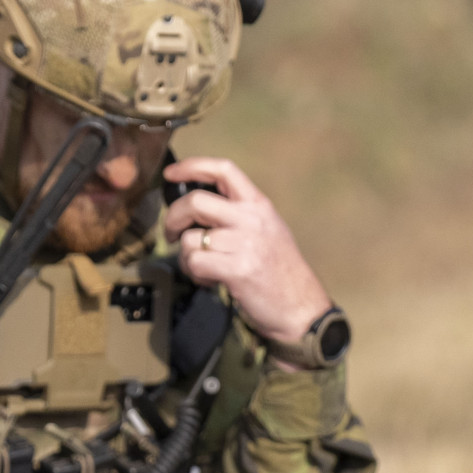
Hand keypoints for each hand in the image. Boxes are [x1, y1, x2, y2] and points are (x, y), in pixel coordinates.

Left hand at [161, 158, 331, 345]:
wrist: (301, 307)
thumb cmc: (280, 271)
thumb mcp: (267, 229)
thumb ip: (238, 214)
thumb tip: (195, 206)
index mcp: (259, 205)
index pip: (224, 170)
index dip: (192, 166)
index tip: (171, 173)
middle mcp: (252, 219)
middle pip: (195, 201)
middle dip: (173, 218)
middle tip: (172, 234)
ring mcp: (245, 243)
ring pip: (190, 239)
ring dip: (186, 257)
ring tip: (202, 267)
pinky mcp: (237, 269)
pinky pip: (195, 262)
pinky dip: (194, 273)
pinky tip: (209, 279)